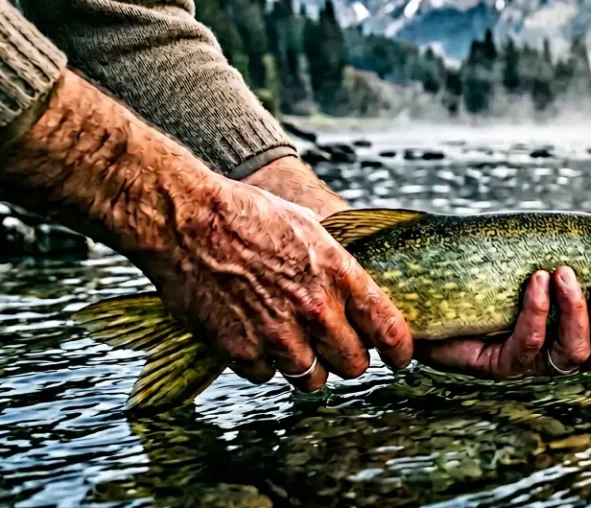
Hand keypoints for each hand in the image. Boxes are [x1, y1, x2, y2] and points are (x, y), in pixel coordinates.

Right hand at [0, 73, 412, 393]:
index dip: (399, 351)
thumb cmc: (247, 214)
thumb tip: (360, 292)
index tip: (398, 359)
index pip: (388, 330)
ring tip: (293, 342)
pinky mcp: (240, 350)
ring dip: (306, 366)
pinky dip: (263, 363)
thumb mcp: (311, 228)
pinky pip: (266, 375)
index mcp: (339, 275)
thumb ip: (338, 267)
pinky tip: (255, 336)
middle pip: (353, 366)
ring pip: (312, 379)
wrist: (187, 219)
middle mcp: (315, 310)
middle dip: (348, 360)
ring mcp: (277, 334)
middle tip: (337, 349)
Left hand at [415, 267, 590, 378]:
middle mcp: (561, 356)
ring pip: (572, 357)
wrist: (427, 294)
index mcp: (582, 336)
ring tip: (562, 274)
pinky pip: (527, 345)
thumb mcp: (538, 258)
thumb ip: (572, 251)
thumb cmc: (492, 271)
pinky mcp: (499, 366)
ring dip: (574, 315)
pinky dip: (536, 312)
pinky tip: (535, 283)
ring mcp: (532, 364)